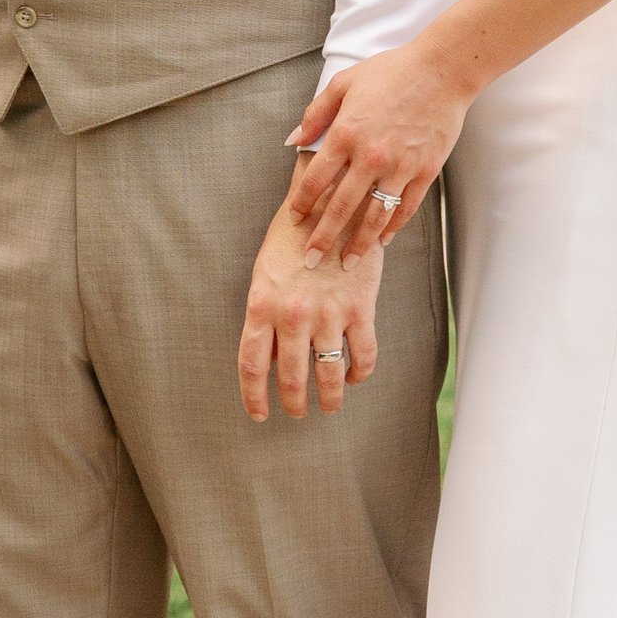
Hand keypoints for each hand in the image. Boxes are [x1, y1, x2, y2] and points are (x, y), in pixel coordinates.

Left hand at [238, 196, 383, 422]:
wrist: (332, 203)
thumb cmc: (292, 238)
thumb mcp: (265, 274)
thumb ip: (266, 317)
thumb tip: (272, 360)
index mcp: (262, 304)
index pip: (252, 366)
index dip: (254, 398)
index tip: (259, 414)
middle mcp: (293, 314)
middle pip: (292, 378)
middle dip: (294, 404)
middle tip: (297, 412)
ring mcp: (328, 313)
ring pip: (330, 375)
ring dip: (330, 398)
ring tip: (329, 406)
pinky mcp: (360, 308)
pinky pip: (364, 355)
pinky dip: (361, 373)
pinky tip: (356, 376)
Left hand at [287, 44, 468, 260]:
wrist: (441, 71)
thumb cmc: (392, 72)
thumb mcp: (345, 83)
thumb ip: (316, 113)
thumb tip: (295, 140)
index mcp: (346, 133)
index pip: (315, 179)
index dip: (302, 203)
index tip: (295, 219)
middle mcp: (370, 156)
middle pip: (340, 207)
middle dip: (322, 238)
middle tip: (310, 261)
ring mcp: (399, 166)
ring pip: (374, 216)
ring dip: (359, 243)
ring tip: (348, 262)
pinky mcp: (424, 171)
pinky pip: (405, 207)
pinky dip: (393, 226)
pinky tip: (383, 239)